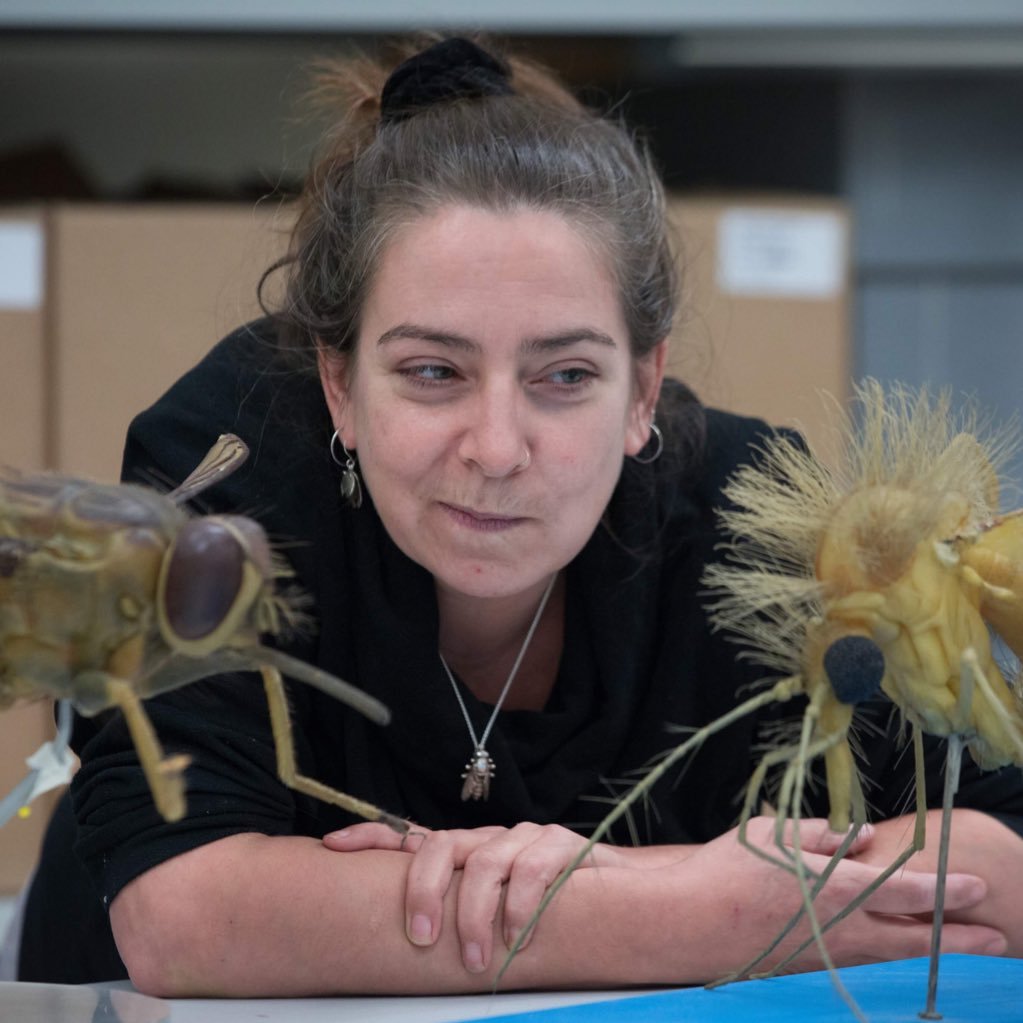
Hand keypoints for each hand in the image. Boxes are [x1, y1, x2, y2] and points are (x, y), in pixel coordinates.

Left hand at [323, 821, 625, 972]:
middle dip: (423, 891)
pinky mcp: (558, 844)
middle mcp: (486, 839)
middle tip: (422, 938)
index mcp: (462, 852)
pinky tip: (519, 938)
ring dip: (476, 916)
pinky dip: (521, 908)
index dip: (369, 836)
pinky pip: (533, 870)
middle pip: (439, 847)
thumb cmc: (542, 909)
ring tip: (477, 960)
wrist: (614, 893)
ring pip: (484, 863)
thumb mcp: (490, 913)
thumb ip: (454, 913)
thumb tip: (404, 946)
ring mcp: (522, 838)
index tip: (333, 845)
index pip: (408, 837)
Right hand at [688, 816, 1002, 977]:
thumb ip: (821, 834)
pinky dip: (889, 962)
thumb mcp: (774, 833)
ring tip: (962, 954)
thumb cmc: (729, 868)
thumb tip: (861, 836)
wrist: (691, 920)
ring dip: (931, 956)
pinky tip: (896, 959)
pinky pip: (861, 964)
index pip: (905, 891)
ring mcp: (826, 954)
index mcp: (836, 887)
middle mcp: (840, 927)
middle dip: (957, 938)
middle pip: (912, 937)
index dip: (946, 890)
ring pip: (892, 957)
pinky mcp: (809, 968)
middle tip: (996, 940)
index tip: (977, 887)